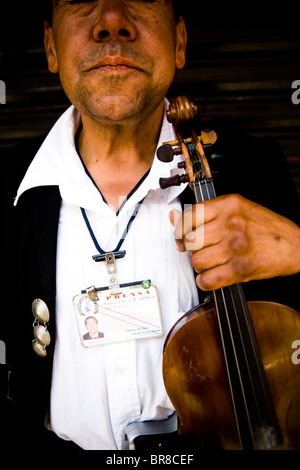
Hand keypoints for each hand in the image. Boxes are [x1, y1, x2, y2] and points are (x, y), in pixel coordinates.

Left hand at [170, 194, 299, 290]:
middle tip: (203, 250)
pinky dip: (206, 282)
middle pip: (190, 240)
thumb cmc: (268, 229)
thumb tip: (174, 218)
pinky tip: (213, 277)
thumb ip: (207, 213)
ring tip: (212, 263)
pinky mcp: (241, 268)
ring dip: (200, 267)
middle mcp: (231, 223)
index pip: (189, 215)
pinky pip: (208, 280)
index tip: (180, 236)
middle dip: (193, 249)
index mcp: (230, 205)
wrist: (297, 245)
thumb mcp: (239, 210)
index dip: (179, 229)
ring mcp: (236, 246)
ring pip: (196, 261)